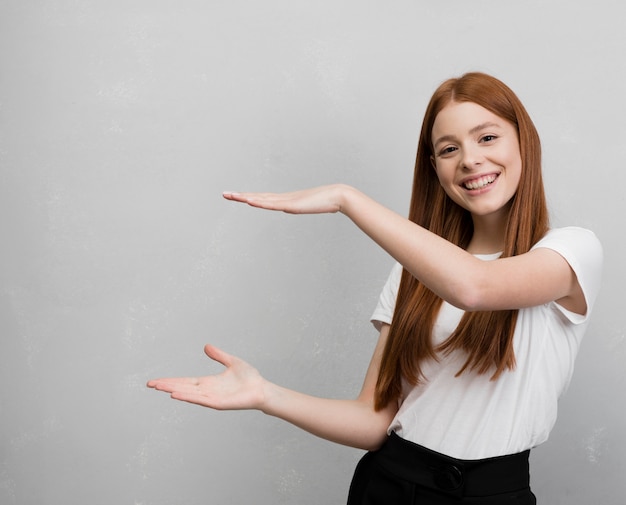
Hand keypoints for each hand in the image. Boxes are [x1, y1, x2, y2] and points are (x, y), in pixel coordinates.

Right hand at [147, 345, 265, 410]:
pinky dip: (187, 397)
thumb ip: (218, 355)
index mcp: (208, 382)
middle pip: (182, 387)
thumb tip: (206, 346)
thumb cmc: (249, 378)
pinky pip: (200, 400)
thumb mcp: (231, 361)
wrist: (261, 388)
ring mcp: (211, 398)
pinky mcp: (217, 403)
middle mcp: (206, 390)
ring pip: (188, 393)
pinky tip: (176, 395)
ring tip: (159, 388)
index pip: (184, 381)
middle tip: (149, 384)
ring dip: (173, 390)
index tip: (155, 381)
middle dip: (166, 385)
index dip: (170, 380)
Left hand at [222, 184, 349, 213]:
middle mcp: (283, 198)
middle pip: (258, 197)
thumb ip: (299, 206)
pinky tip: (250, 202)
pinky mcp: (292, 205)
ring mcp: (287, 200)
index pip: (262, 198)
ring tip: (232, 196)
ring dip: (246, 198)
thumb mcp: (307, 206)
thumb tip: (293, 207)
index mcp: (285, 199)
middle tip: (224, 194)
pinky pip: (273, 204)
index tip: (235, 196)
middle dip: (240, 195)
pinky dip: (260, 203)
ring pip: (262, 199)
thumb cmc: (326, 201)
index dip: (249, 196)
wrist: (338, 196)